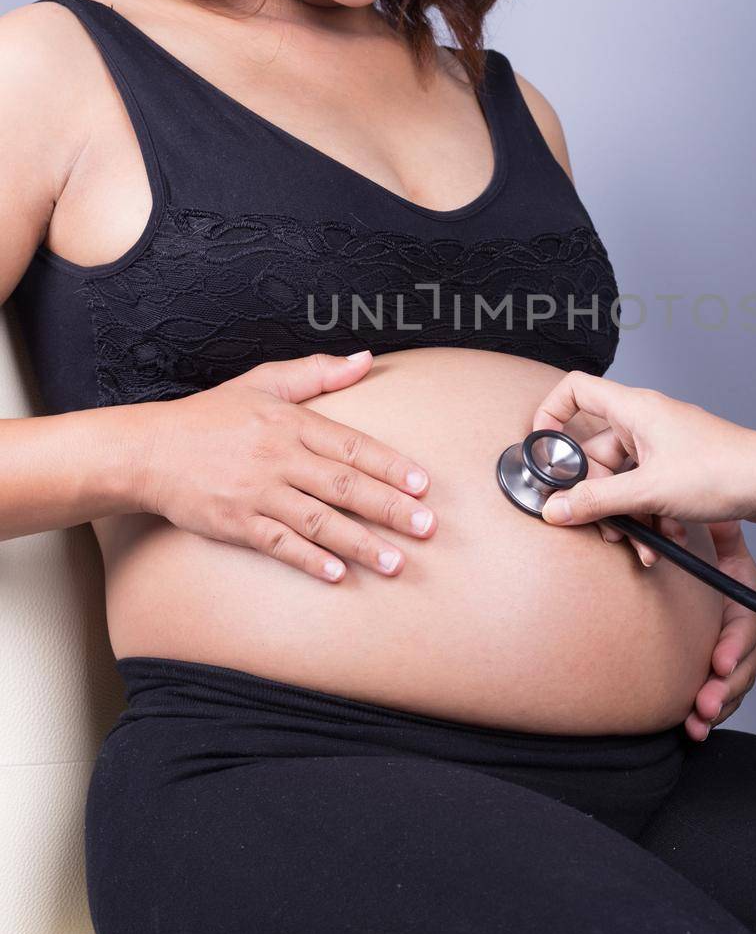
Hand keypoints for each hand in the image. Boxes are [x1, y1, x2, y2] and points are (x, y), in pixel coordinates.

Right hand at [135, 349, 435, 582]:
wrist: (149, 450)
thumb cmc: (212, 416)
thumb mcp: (265, 382)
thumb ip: (318, 372)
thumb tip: (366, 359)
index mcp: (291, 423)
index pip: (352, 446)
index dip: (390, 466)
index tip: (423, 485)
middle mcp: (279, 458)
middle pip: (344, 485)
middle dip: (390, 508)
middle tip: (427, 528)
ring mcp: (257, 493)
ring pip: (318, 520)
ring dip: (360, 543)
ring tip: (395, 563)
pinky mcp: (235, 523)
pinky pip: (279, 544)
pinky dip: (309, 560)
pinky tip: (338, 575)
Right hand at [530, 370, 755, 527]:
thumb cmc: (724, 471)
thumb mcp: (649, 492)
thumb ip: (597, 502)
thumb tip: (555, 508)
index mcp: (635, 410)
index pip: (576, 390)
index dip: (551, 414)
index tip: (542, 452)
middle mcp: (646, 422)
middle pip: (596, 453)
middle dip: (597, 495)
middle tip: (602, 525)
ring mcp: (664, 445)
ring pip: (623, 479)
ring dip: (627, 515)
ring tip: (640, 543)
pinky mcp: (679, 468)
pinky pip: (647, 491)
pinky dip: (649, 516)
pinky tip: (663, 540)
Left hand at [683, 520, 755, 741]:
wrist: (703, 575)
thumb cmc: (710, 557)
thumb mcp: (718, 540)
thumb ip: (720, 531)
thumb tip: (720, 513)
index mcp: (748, 601)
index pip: (747, 626)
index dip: (735, 645)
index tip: (719, 661)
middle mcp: (748, 633)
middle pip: (744, 666)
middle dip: (725, 688)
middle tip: (703, 704)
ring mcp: (737, 657)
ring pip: (733, 688)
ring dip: (717, 708)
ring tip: (696, 722)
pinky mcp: (721, 675)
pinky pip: (721, 699)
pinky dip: (710, 718)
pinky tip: (692, 731)